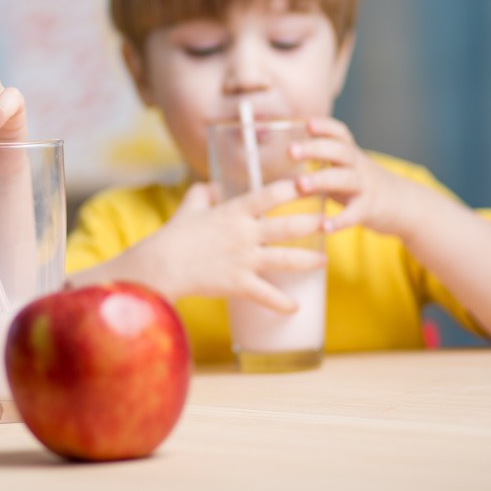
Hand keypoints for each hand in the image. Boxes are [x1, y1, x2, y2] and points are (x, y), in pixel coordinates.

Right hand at [147, 179, 324, 311]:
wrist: (161, 266)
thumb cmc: (174, 235)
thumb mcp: (189, 207)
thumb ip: (203, 193)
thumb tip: (214, 185)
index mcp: (233, 212)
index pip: (269, 195)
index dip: (291, 187)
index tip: (308, 182)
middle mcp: (244, 234)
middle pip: (287, 226)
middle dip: (311, 223)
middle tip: (329, 222)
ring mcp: (244, 260)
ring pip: (285, 259)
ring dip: (307, 260)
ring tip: (324, 260)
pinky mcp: (239, 284)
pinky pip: (267, 295)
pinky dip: (282, 303)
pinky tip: (296, 307)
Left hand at [292, 116, 410, 234]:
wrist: (403, 205)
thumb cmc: (361, 184)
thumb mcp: (345, 166)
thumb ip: (320, 160)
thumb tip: (284, 154)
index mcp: (349, 154)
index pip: (340, 134)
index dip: (325, 127)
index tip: (307, 123)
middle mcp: (358, 166)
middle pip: (340, 151)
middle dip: (315, 149)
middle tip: (290, 150)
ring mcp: (366, 187)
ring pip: (346, 179)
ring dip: (322, 180)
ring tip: (301, 184)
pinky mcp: (370, 210)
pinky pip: (355, 214)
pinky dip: (340, 220)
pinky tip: (324, 226)